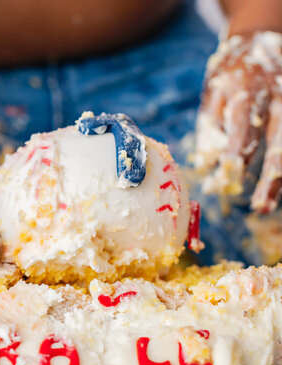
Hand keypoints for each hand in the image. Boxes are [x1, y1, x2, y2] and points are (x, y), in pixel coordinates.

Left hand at [193, 31, 281, 212]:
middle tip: (259, 208)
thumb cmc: (231, 73)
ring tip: (269, 205)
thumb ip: (211, 123)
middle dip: (271, 177)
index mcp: (247, 92)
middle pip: (278, 142)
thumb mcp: (214, 91)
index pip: (241, 130)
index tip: (223, 183)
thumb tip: (206, 162)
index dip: (234, 158)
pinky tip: (278, 187)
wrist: (262, 38)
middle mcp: (277, 97)